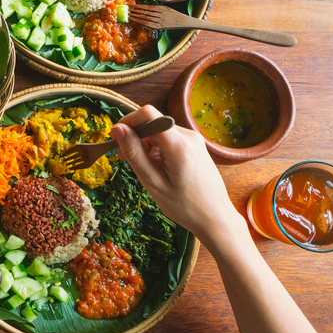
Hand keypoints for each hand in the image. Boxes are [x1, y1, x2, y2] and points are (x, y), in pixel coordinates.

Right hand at [110, 105, 245, 242]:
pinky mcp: (196, 145)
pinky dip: (158, 148)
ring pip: (160, 130)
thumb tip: (117, 129)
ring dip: (146, 144)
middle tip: (126, 160)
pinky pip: (169, 138)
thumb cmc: (184, 206)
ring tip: (146, 169)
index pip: (148, 114)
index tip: (117, 139)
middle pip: (152, 122)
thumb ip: (134, 153)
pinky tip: (159, 168)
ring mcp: (194, 140)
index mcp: (179, 145)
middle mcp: (189, 136)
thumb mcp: (153, 183)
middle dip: (135, 137)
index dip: (128, 121)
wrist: (215, 217)